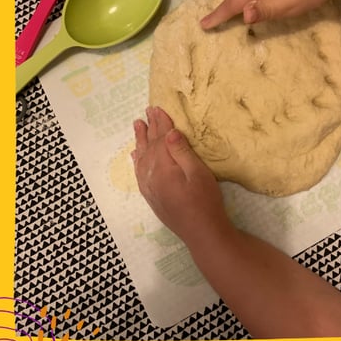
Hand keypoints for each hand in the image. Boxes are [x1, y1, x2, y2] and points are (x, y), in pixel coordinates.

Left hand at [131, 106, 229, 245]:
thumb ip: (182, 152)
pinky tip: (136, 155)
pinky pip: (139, 173)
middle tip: (147, 112)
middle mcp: (151, 176)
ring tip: (137, 126)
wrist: (201, 232)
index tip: (157, 108)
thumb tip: (169, 132)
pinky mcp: (152, 196)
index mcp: (163, 168)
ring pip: (142, 158)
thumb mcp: (198, 173)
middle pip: (149, 147)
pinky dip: (137, 160)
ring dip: (140, 141)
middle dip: (149, 128)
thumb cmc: (205, 201)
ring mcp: (149, 187)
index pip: (160, 139)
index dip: (160, 123)